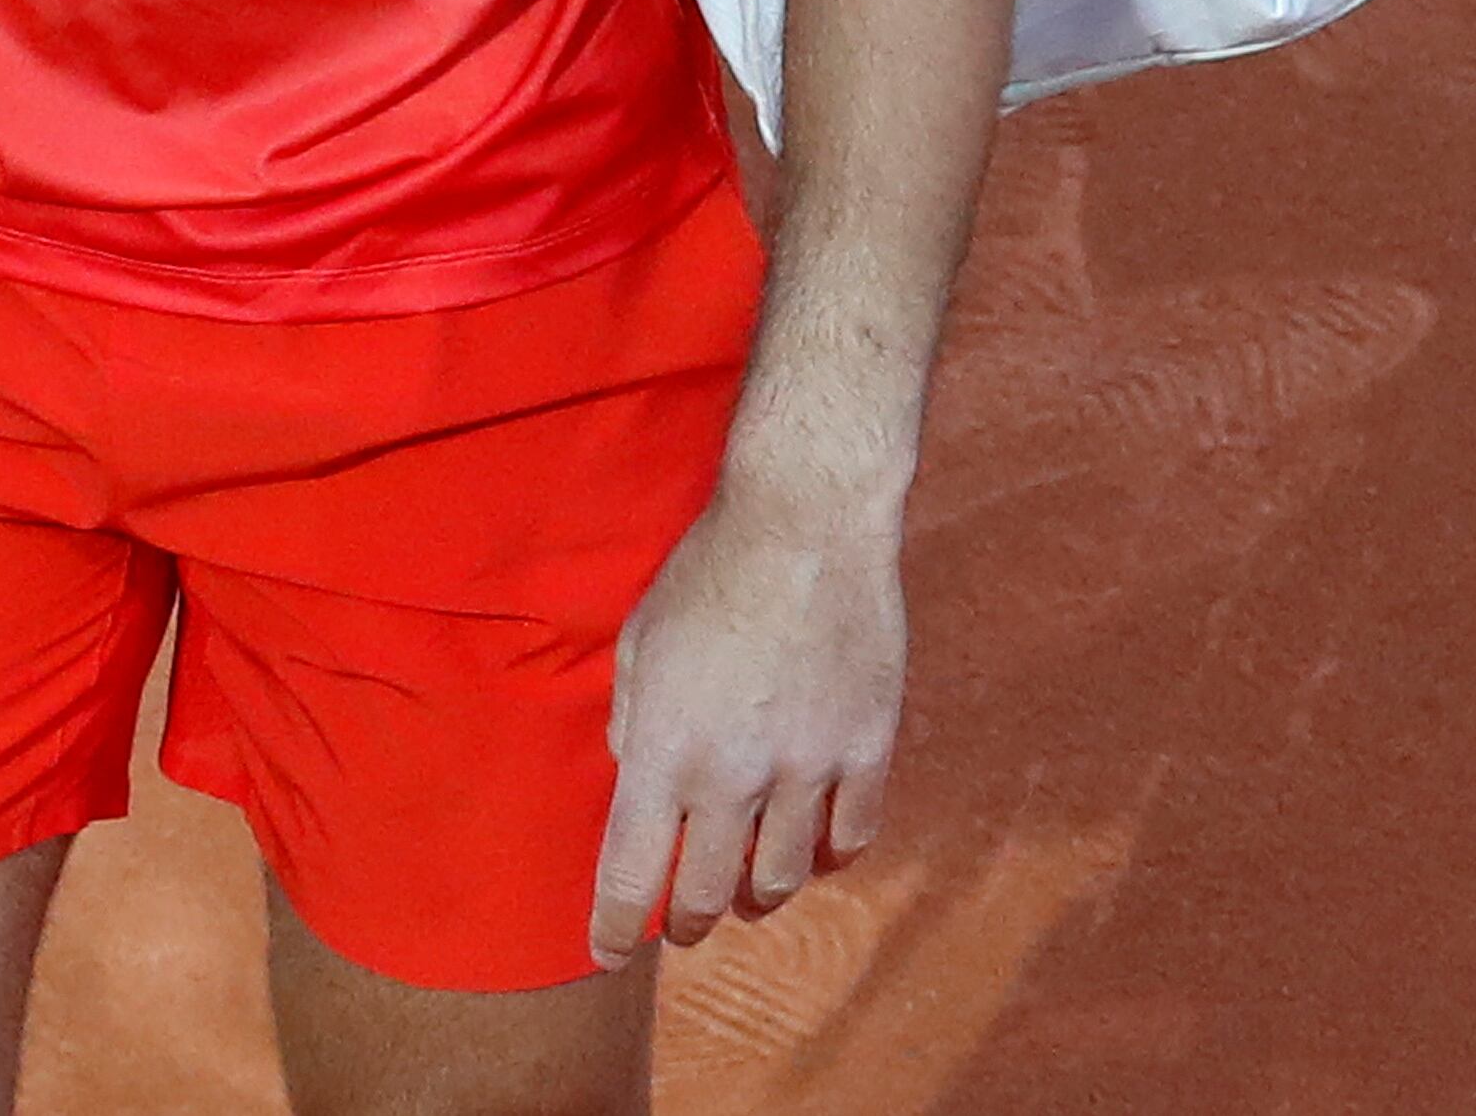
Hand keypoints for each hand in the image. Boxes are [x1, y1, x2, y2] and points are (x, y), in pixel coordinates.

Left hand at [588, 467, 907, 971]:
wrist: (806, 521)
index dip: (615, 927)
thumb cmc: (707, 572)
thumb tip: (637, 780)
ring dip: (757, 897)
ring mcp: (806, 767)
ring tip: (746, 894)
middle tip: (683, 927)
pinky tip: (817, 852)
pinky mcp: (866, 747)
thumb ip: (634, 725)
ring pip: (782, 877)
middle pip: (707, 894)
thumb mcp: (639, 643)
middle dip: (687, 924)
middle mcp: (732, 775)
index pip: (630, 872)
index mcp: (664, 749)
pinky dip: (831, 856)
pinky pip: (852, 835)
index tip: (609, 953)